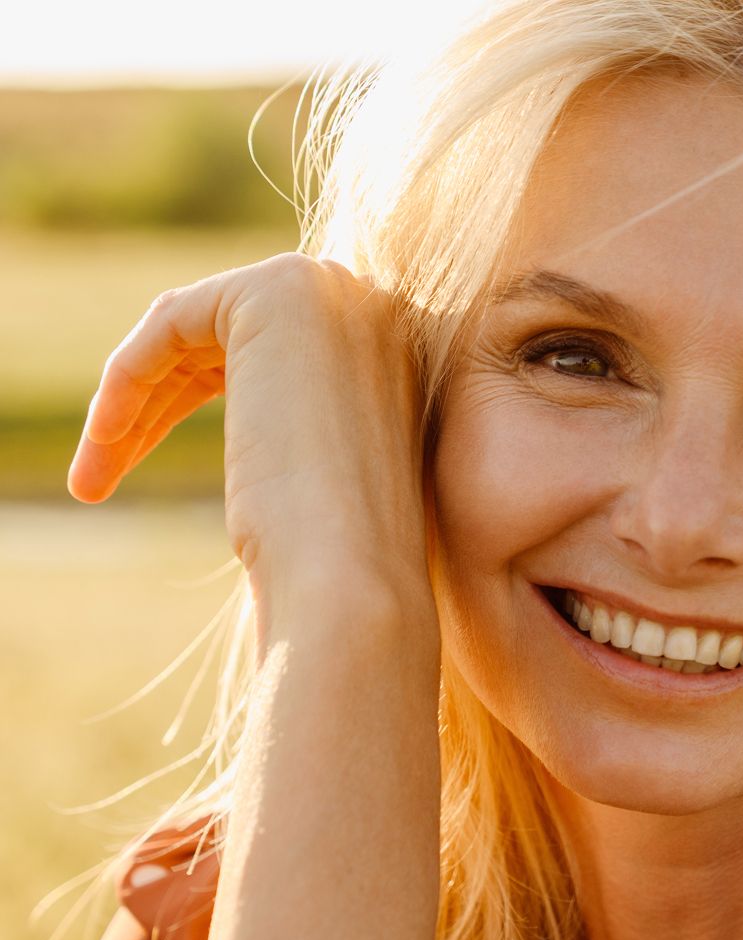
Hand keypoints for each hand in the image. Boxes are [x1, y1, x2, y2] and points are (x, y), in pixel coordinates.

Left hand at [67, 253, 435, 648]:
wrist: (350, 581)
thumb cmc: (331, 565)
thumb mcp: (311, 482)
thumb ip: (293, 433)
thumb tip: (257, 440)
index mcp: (392, 356)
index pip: (268, 356)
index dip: (192, 400)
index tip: (140, 458)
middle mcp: (371, 309)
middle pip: (222, 340)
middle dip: (155, 403)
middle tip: (97, 476)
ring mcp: (330, 293)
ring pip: (190, 334)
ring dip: (131, 403)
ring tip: (88, 480)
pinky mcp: (277, 293)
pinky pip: (171, 323)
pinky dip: (127, 379)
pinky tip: (105, 440)